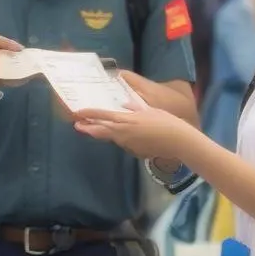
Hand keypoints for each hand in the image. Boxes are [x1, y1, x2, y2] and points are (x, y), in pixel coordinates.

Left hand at [74, 104, 195, 159]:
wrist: (177, 141)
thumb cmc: (166, 122)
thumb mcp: (150, 110)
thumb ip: (134, 107)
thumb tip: (124, 105)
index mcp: (126, 120)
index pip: (103, 116)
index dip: (89, 114)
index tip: (79, 112)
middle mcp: (123, 133)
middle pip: (100, 131)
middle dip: (87, 128)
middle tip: (77, 125)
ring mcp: (128, 143)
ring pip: (110, 137)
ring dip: (100, 132)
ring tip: (91, 128)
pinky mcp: (134, 150)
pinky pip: (122, 142)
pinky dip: (116, 137)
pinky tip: (117, 134)